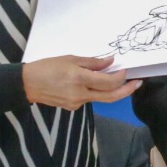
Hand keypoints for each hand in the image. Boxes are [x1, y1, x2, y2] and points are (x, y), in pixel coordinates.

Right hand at [22, 55, 141, 109]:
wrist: (28, 84)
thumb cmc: (47, 67)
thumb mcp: (70, 59)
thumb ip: (92, 62)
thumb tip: (110, 62)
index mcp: (79, 79)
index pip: (108, 82)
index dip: (120, 77)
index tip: (126, 70)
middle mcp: (80, 94)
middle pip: (110, 96)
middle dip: (127, 90)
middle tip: (138, 83)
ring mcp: (77, 103)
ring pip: (101, 99)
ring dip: (113, 91)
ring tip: (121, 81)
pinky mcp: (73, 107)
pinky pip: (90, 99)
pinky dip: (96, 92)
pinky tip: (95, 84)